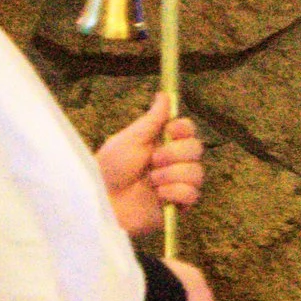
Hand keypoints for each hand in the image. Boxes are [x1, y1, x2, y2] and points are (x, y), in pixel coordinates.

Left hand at [98, 91, 202, 238]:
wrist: (103, 201)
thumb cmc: (110, 169)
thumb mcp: (130, 139)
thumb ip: (152, 119)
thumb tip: (164, 94)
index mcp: (163, 144)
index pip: (188, 130)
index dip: (184, 129)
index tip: (171, 130)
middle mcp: (173, 162)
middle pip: (197, 149)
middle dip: (175, 154)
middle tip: (153, 160)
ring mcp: (177, 184)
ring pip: (196, 172)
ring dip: (171, 175)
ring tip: (151, 182)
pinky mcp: (177, 205)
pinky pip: (192, 194)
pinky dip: (174, 193)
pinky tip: (158, 196)